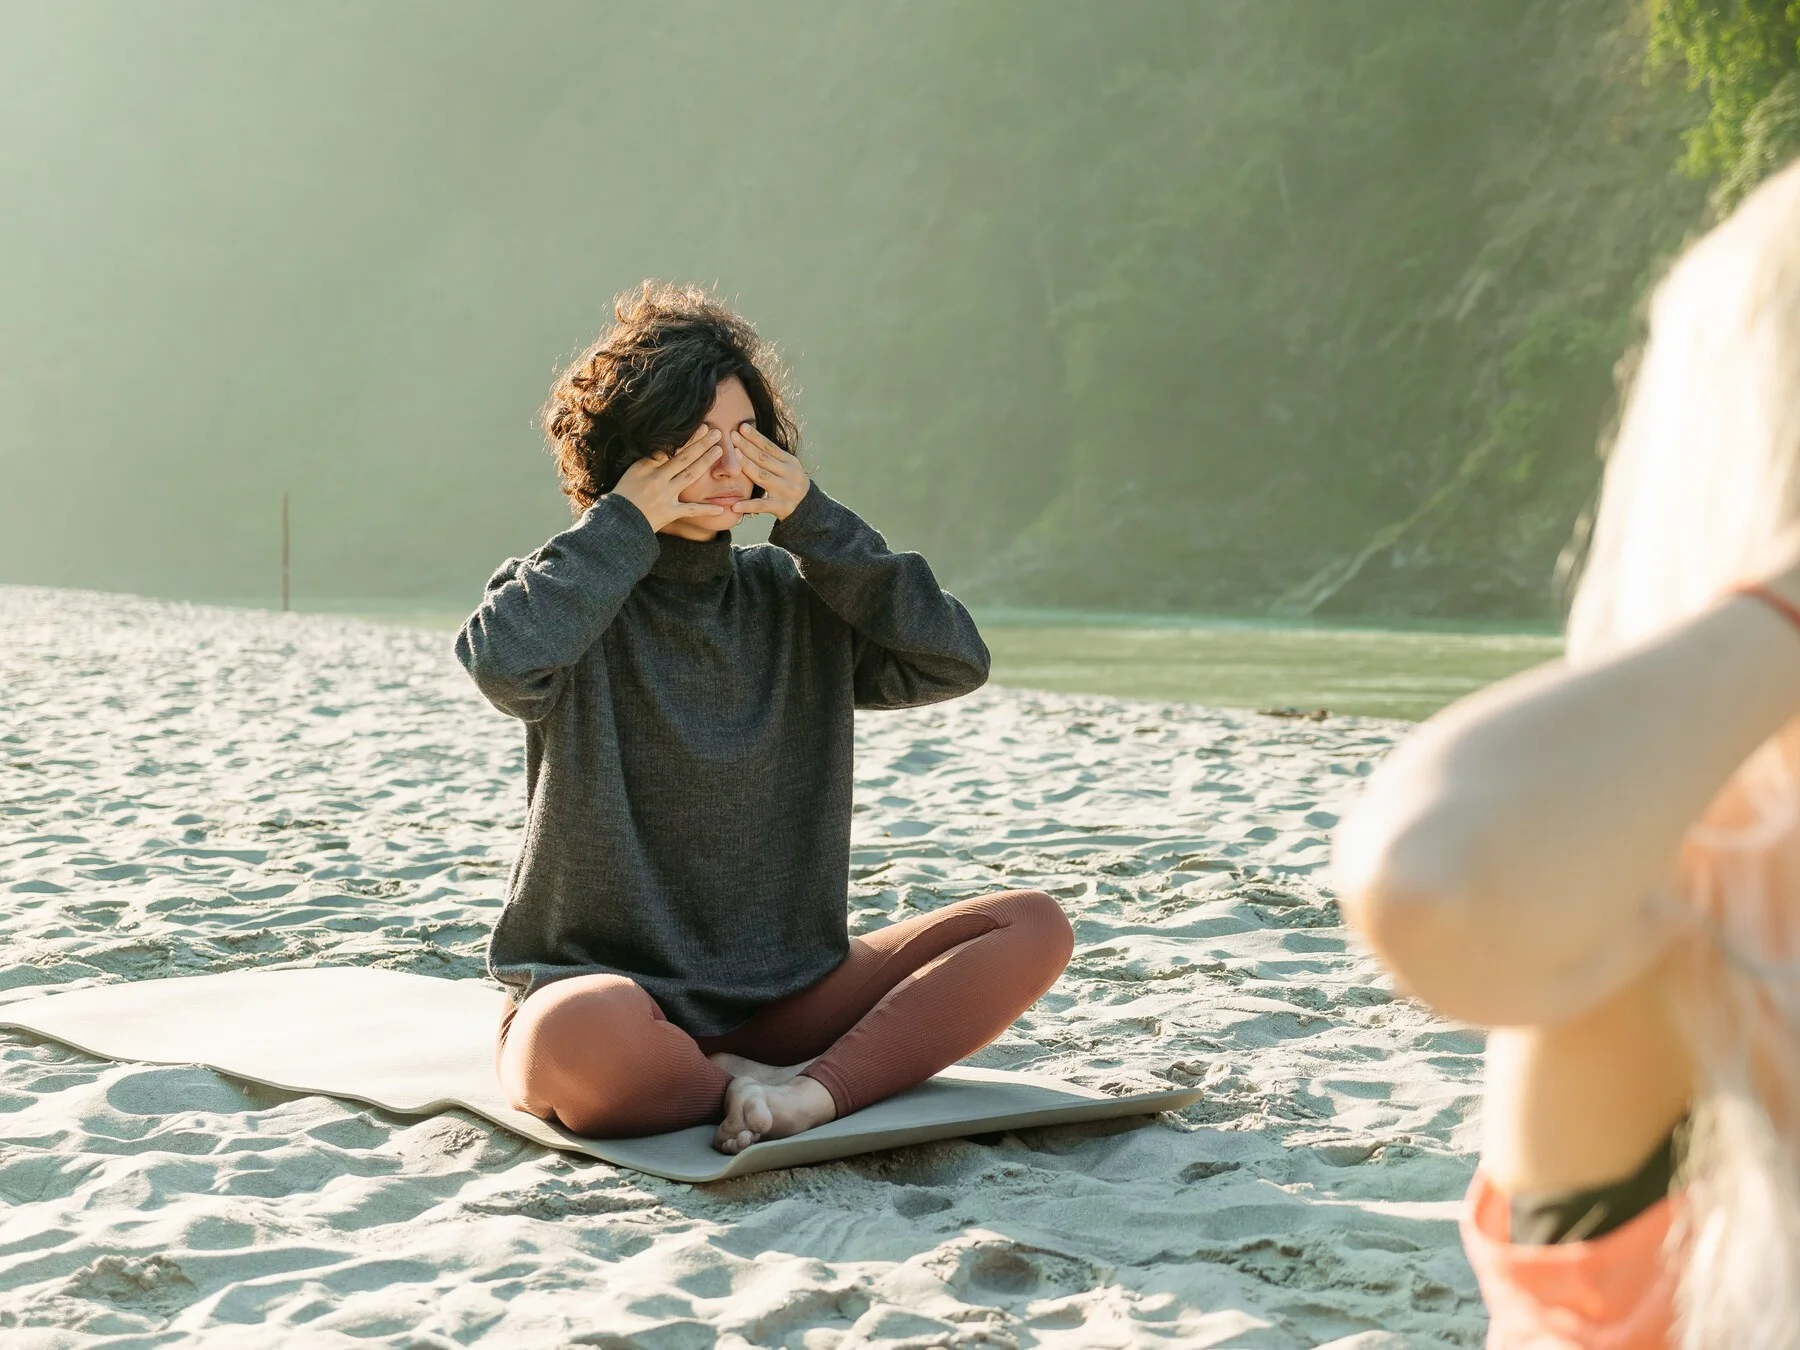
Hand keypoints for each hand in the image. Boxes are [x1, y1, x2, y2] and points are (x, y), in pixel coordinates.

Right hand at [609, 427, 726, 532]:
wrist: (617, 522)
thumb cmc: (624, 495)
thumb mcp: (633, 472)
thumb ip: (649, 460)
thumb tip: (666, 446)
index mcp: (646, 466)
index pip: (670, 448)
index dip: (688, 437)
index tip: (701, 427)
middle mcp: (657, 478)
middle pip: (683, 457)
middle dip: (701, 444)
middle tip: (716, 432)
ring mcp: (664, 495)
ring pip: (689, 476)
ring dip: (705, 462)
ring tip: (719, 451)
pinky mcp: (669, 513)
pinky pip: (691, 510)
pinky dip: (706, 509)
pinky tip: (722, 507)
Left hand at [730, 423, 809, 520]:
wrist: (807, 506)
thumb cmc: (789, 482)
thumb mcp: (786, 466)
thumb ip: (771, 456)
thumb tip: (748, 436)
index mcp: (790, 462)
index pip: (770, 447)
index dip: (755, 436)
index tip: (741, 427)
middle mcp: (789, 474)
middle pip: (764, 459)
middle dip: (747, 446)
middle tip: (732, 436)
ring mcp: (785, 491)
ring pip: (762, 477)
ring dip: (747, 465)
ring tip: (734, 456)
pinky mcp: (781, 507)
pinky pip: (762, 505)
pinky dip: (748, 505)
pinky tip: (735, 505)